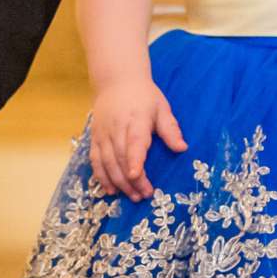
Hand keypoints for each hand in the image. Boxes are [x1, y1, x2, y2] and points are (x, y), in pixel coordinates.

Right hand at [89, 78, 186, 200]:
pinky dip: (101, 177)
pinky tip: (110, 190)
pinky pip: (95, 160)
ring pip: (107, 162)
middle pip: (121, 157)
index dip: (135, 159)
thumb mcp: (161, 107)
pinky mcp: (94, 138)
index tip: (137, 176)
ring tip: (131, 196)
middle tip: (143, 195)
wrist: (115, 81)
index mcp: (136, 119)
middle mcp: (116, 128)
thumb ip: (170, 129)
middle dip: (131, 180)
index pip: (134, 141)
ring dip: (118, 182)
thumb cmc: (143, 95)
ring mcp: (103, 134)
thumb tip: (182, 148)